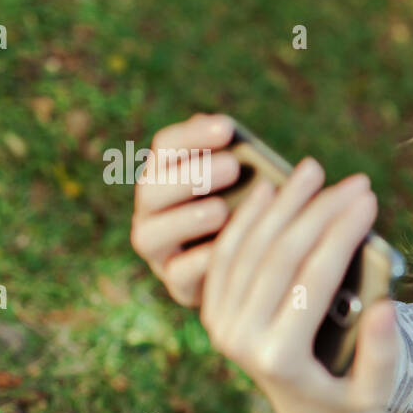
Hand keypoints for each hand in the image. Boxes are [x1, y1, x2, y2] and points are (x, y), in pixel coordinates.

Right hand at [130, 113, 244, 307]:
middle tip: (232, 167)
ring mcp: (159, 251)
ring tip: (221, 210)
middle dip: (190, 176)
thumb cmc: (254, 213)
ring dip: (186, 219)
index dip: (193, 136)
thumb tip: (236, 135)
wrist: (260, 269)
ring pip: (152, 234)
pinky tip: (224, 250)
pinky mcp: (176, 285)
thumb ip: (241, 160)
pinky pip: (178, 274)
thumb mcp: (251, 184)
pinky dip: (198, 262)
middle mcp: (152, 212)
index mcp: (167, 176)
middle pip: (152, 188)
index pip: (166, 147)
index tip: (227, 127)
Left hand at [199, 156, 400, 412]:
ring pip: (249, 247)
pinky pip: (227, 253)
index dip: (341, 234)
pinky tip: (271, 189)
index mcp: (280, 358)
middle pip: (280, 257)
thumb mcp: (376, 390)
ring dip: (282, 204)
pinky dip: (248, 218)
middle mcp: (240, 340)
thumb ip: (382, 354)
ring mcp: (220, 324)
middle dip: (318, 211)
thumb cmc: (349, 394)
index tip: (369, 200)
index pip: (312, 279)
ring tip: (312, 171)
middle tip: (352, 182)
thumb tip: (386, 308)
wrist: (306, 411)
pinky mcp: (212, 310)